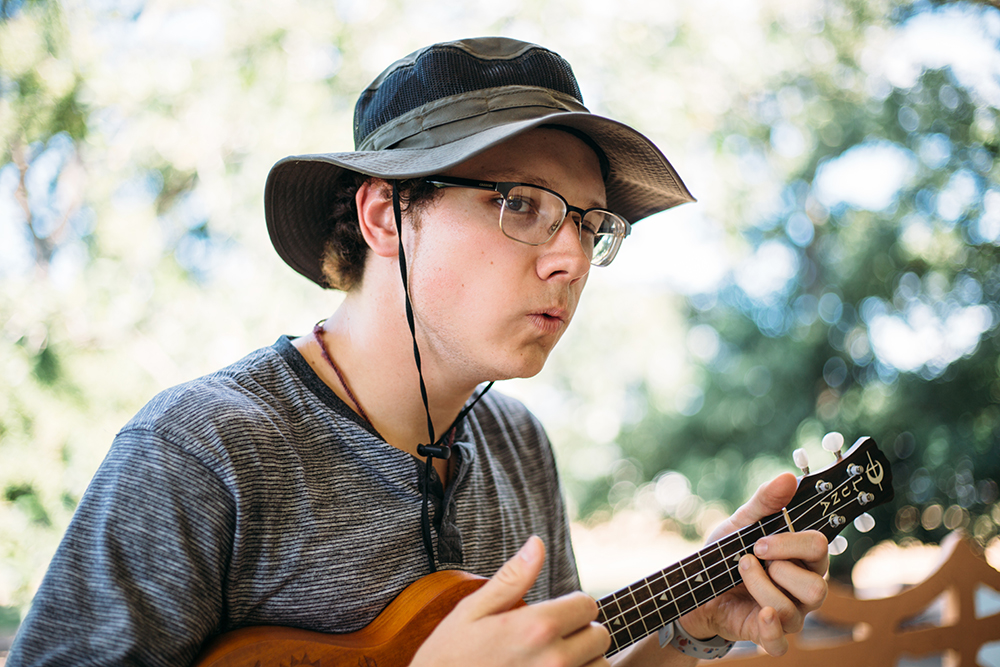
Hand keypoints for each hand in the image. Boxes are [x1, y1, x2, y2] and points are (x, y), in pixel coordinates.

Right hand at [410, 536, 610, 666]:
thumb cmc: (450, 656)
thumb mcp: (473, 611)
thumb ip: (512, 578)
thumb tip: (537, 543)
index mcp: (537, 627)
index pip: (586, 605)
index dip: (571, 605)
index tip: (553, 614)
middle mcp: (554, 660)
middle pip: (600, 637)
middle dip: (580, 633)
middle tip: (552, 639)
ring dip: (584, 663)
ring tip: (553, 662)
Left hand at [679, 473, 828, 655]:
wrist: (694, 584)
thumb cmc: (726, 552)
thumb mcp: (740, 523)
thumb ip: (765, 503)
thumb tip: (788, 477)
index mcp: (803, 559)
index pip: (820, 548)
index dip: (791, 543)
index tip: (760, 540)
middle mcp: (803, 588)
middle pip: (818, 585)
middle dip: (780, 567)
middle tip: (751, 556)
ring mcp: (790, 614)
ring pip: (796, 609)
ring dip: (762, 587)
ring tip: (740, 572)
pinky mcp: (768, 634)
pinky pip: (782, 643)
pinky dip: (772, 629)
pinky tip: (762, 613)